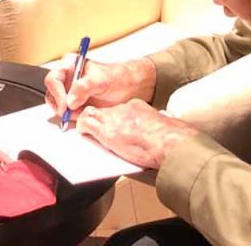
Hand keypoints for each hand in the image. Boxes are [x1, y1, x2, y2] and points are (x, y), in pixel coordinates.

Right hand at [44, 56, 155, 119]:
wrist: (132, 88)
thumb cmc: (119, 77)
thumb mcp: (102, 79)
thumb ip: (84, 87)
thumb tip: (70, 100)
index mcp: (71, 65)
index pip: (54, 78)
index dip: (57, 93)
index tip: (65, 104)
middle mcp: (68, 79)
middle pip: (52, 93)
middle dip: (60, 105)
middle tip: (70, 113)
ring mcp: (71, 93)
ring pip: (57, 105)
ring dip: (66, 113)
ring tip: (82, 113)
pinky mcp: (76, 106)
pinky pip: (67, 114)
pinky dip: (72, 118)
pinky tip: (84, 116)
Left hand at [77, 99, 198, 169]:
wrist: (169, 142)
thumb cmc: (169, 139)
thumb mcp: (159, 126)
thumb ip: (149, 127)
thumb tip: (150, 136)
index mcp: (137, 107)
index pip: (119, 109)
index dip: (113, 118)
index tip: (114, 125)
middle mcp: (123, 108)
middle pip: (104, 110)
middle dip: (98, 119)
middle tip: (94, 128)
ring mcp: (113, 118)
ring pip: (91, 113)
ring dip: (86, 122)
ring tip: (85, 130)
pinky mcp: (106, 131)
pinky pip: (85, 123)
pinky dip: (81, 127)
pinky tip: (82, 133)